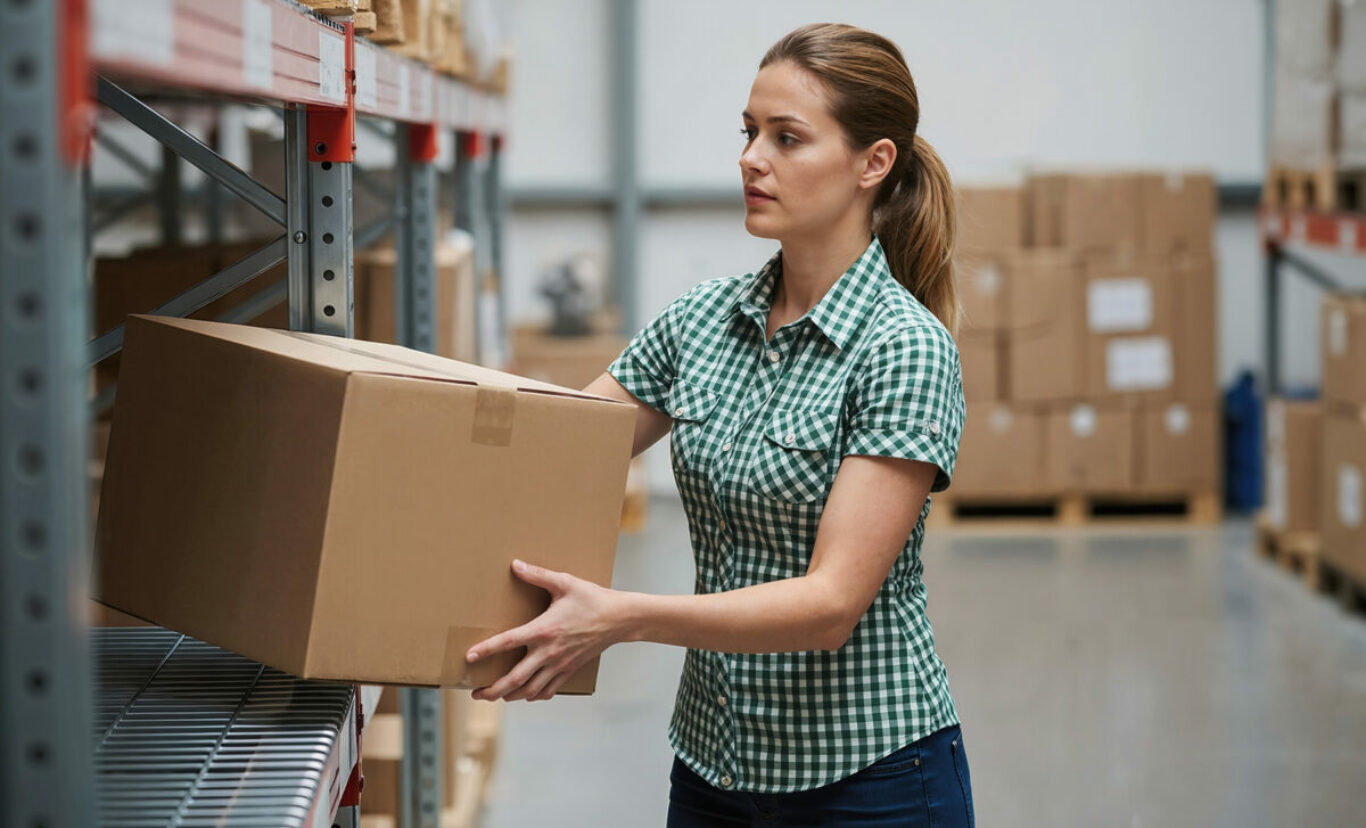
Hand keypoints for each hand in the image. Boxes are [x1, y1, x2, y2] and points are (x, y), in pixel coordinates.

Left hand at [468, 559, 621, 701]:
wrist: (620, 619)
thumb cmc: (592, 598)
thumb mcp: (565, 582)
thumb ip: (538, 575)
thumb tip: (515, 564)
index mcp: (543, 629)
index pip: (508, 642)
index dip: (487, 650)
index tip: (469, 657)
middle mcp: (549, 652)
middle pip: (515, 677)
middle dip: (493, 689)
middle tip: (476, 694)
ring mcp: (559, 664)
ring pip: (530, 689)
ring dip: (510, 695)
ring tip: (495, 695)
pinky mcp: (569, 670)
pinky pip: (548, 690)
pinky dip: (533, 695)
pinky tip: (525, 695)